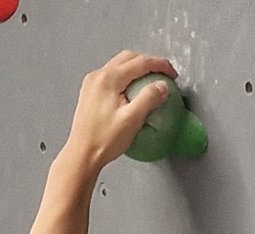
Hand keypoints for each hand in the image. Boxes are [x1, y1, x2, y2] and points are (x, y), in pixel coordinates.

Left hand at [61, 50, 176, 176]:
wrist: (82, 154)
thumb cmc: (104, 140)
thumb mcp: (132, 119)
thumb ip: (149, 98)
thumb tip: (162, 86)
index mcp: (108, 79)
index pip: (140, 62)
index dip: (160, 65)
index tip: (172, 74)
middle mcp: (98, 76)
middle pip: (129, 58)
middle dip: (149, 62)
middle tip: (164, 74)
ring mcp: (92, 83)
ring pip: (119, 65)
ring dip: (137, 68)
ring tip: (151, 80)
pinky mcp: (90, 92)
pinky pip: (111, 76)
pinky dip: (126, 77)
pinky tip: (133, 89)